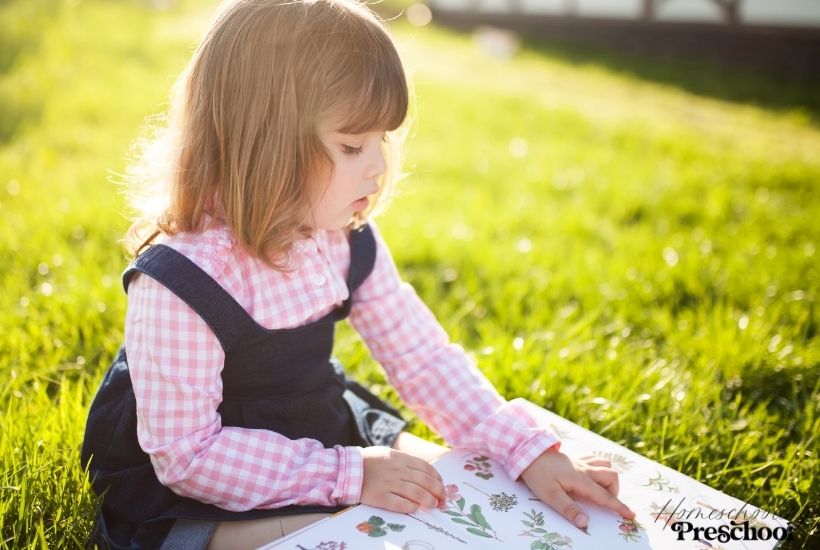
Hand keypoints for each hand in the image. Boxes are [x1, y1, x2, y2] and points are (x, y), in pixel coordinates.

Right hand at [360, 446, 445, 513]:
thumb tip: (425, 472)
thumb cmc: (371, 461)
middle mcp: (397, 470)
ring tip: (433, 505)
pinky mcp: (381, 497)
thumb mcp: (389, 454)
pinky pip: (400, 504)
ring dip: (428, 500)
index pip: (426, 467)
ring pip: (416, 493)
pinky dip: (411, 507)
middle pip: (424, 481)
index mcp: (400, 458)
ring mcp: (389, 483)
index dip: (437, 477)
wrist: (348, 468)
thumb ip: (406, 461)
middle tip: (442, 498)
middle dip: (438, 490)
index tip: (441, 485)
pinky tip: (415, 508)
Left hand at [520, 447, 634, 529]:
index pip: (605, 496)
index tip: (631, 515)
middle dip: (614, 491)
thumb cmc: (538, 474)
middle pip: (611, 476)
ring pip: (606, 464)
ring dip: (608, 477)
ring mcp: (580, 461)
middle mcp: (585, 469)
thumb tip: (585, 523)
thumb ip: (568, 509)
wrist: (528, 452)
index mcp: (581, 480)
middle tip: (604, 502)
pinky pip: (595, 458)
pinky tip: (591, 474)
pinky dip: (600, 466)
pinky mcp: (575, 456)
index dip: (619, 506)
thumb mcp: (550, 495)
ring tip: (600, 489)